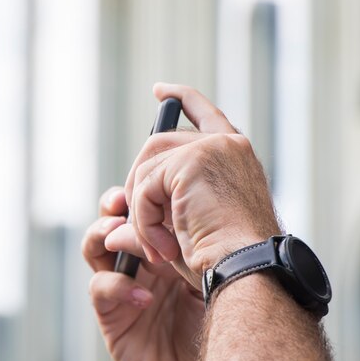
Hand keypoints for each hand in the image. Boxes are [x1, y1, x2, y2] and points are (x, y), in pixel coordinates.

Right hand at [82, 186, 203, 360]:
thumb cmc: (224, 319)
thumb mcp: (213, 270)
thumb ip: (194, 242)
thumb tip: (179, 207)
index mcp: (166, 247)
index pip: (144, 211)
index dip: (139, 193)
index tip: (149, 179)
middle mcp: (142, 263)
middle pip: (113, 221)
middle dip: (113, 206)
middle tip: (123, 200)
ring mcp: (124, 286)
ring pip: (95, 248)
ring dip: (102, 235)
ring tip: (118, 235)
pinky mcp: (113, 316)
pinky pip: (100, 290)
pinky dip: (118, 286)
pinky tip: (145, 296)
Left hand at [112, 83, 280, 289]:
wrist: (248, 270)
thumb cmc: (227, 260)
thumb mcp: (188, 232)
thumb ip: (152, 221)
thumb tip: (110, 234)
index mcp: (234, 157)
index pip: (205, 114)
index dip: (182, 98)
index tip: (160, 90)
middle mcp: (226, 145)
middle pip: (158, 143)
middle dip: (140, 183)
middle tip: (141, 225)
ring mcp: (209, 149)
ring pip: (147, 168)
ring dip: (142, 211)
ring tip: (158, 247)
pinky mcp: (191, 162)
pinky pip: (145, 188)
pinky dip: (144, 220)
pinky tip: (162, 246)